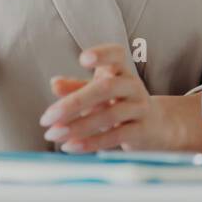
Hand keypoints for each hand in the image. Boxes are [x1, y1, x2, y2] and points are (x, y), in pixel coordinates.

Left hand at [38, 43, 170, 152]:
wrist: (155, 126)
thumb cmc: (118, 103)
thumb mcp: (97, 92)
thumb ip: (76, 87)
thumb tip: (54, 83)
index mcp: (121, 70)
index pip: (116, 54)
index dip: (102, 54)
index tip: (82, 59)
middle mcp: (132, 85)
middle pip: (106, 88)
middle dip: (74, 103)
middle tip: (47, 117)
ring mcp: (139, 107)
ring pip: (109, 114)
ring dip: (77, 127)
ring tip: (53, 135)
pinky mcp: (142, 130)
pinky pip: (116, 136)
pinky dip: (91, 142)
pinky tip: (70, 146)